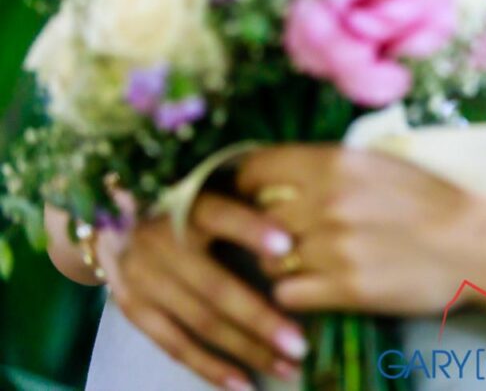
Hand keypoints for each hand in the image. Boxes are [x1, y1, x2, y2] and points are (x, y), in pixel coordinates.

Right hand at [96, 192, 308, 389]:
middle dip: (260, 319)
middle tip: (301, 344)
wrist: (111, 217)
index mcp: (184, 205)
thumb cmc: (181, 201)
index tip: (286, 246)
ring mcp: (144, 280)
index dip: (251, 230)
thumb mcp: (205, 188)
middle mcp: (161, 243)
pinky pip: (174, 344)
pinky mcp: (134, 308)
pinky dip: (209, 367)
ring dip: (246, 350)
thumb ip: (245, 197)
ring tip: (287, 367)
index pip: (220, 215)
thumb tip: (298, 218)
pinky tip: (242, 384)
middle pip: (215, 287)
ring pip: (201, 322)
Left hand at [237, 145, 485, 314]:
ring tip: (305, 260)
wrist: (482, 241)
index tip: (254, 194)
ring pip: (268, 260)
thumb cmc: (435, 196)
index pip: (253, 169)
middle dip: (264, 228)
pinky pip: (288, 295)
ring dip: (280, 262)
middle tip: (283, 233)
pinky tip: (317, 285)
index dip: (246, 184)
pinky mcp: (347, 289)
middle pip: (256, 219)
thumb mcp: (380, 160)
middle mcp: (327, 202)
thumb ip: (329, 165)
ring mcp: (335, 248)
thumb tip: (281, 170)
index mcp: (335, 162)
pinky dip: (296, 292)